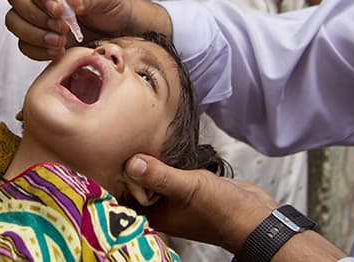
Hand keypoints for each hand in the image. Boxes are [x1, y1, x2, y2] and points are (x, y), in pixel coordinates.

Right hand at [5, 0, 169, 58]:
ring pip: (14, 20)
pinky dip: (37, 49)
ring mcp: (33, 9)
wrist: (114, 28)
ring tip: (60, 41)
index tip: (59, 11)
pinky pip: (22, 42)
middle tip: (63, 28)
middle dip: (37, 16)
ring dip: (35, 34)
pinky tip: (57, 50)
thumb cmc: (111, 3)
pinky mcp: (34, 31)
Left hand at [124, 154, 346, 259]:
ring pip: (152, 177)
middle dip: (125, 166)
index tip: (96, 157)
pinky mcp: (188, 186)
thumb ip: (160, 175)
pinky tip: (158, 143)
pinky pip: (169, 172)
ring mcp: (175, 198)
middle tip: (109, 139)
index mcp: (155, 216)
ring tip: (127, 136)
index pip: (123, 199)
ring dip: (144, 161)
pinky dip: (163, 161)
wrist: (256, 217)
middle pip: (135, 186)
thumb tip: (131, 163)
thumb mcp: (190, 188)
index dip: (110, 180)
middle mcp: (161, 208)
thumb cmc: (224, 210)